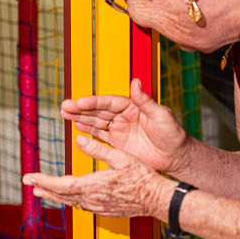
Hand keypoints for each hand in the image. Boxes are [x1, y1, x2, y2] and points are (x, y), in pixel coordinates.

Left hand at [23, 135, 172, 217]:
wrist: (157, 199)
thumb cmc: (142, 177)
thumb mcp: (122, 158)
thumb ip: (99, 150)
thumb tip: (79, 140)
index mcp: (94, 185)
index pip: (62, 184)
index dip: (43, 180)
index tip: (28, 177)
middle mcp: (92, 199)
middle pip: (61, 195)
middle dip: (43, 188)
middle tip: (28, 183)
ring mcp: (97, 207)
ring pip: (69, 201)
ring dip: (54, 195)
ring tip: (41, 190)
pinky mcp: (104, 210)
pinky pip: (80, 205)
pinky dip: (68, 200)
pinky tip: (66, 196)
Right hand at [61, 78, 188, 173]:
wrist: (175, 157)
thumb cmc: (172, 134)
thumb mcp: (160, 115)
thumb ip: (145, 101)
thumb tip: (135, 81)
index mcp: (133, 106)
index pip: (109, 102)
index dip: (94, 102)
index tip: (80, 102)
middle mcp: (123, 116)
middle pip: (98, 110)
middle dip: (81, 108)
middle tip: (64, 106)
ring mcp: (119, 129)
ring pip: (95, 122)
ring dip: (80, 118)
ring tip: (64, 113)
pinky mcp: (117, 144)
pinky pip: (99, 136)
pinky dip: (87, 131)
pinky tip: (75, 126)